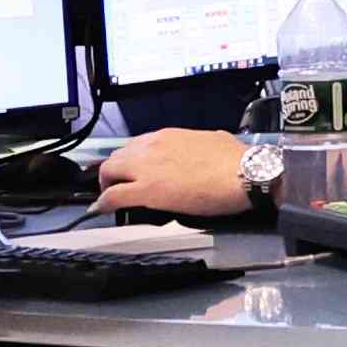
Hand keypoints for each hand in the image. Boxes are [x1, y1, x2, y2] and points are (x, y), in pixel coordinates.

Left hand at [90, 127, 255, 219]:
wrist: (244, 174)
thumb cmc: (236, 161)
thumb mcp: (216, 140)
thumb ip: (202, 144)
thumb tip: (207, 148)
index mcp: (167, 136)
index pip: (136, 145)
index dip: (130, 160)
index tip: (132, 169)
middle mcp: (152, 147)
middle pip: (116, 156)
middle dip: (114, 172)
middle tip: (117, 184)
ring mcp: (147, 168)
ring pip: (109, 171)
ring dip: (107, 184)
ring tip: (110, 197)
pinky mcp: (147, 191)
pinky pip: (113, 196)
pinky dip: (104, 203)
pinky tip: (102, 210)